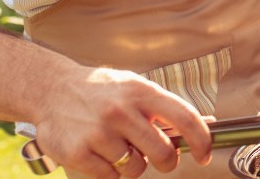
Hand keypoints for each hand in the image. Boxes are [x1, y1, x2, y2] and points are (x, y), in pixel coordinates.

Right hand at [33, 67, 211, 177]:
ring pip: (136, 168)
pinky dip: (111, 171)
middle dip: (167, 161)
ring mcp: (99, 133)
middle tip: (160, 158)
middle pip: (163, 152)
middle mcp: (121, 111)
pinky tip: (101, 153)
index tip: (205, 155)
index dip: (202, 140)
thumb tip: (207, 124)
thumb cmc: (102, 91)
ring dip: (133, 164)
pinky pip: (111, 177)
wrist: (52, 90)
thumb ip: (167, 108)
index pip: (185, 118)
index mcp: (141, 92)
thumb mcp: (136, 88)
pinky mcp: (78, 153)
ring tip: (119, 146)